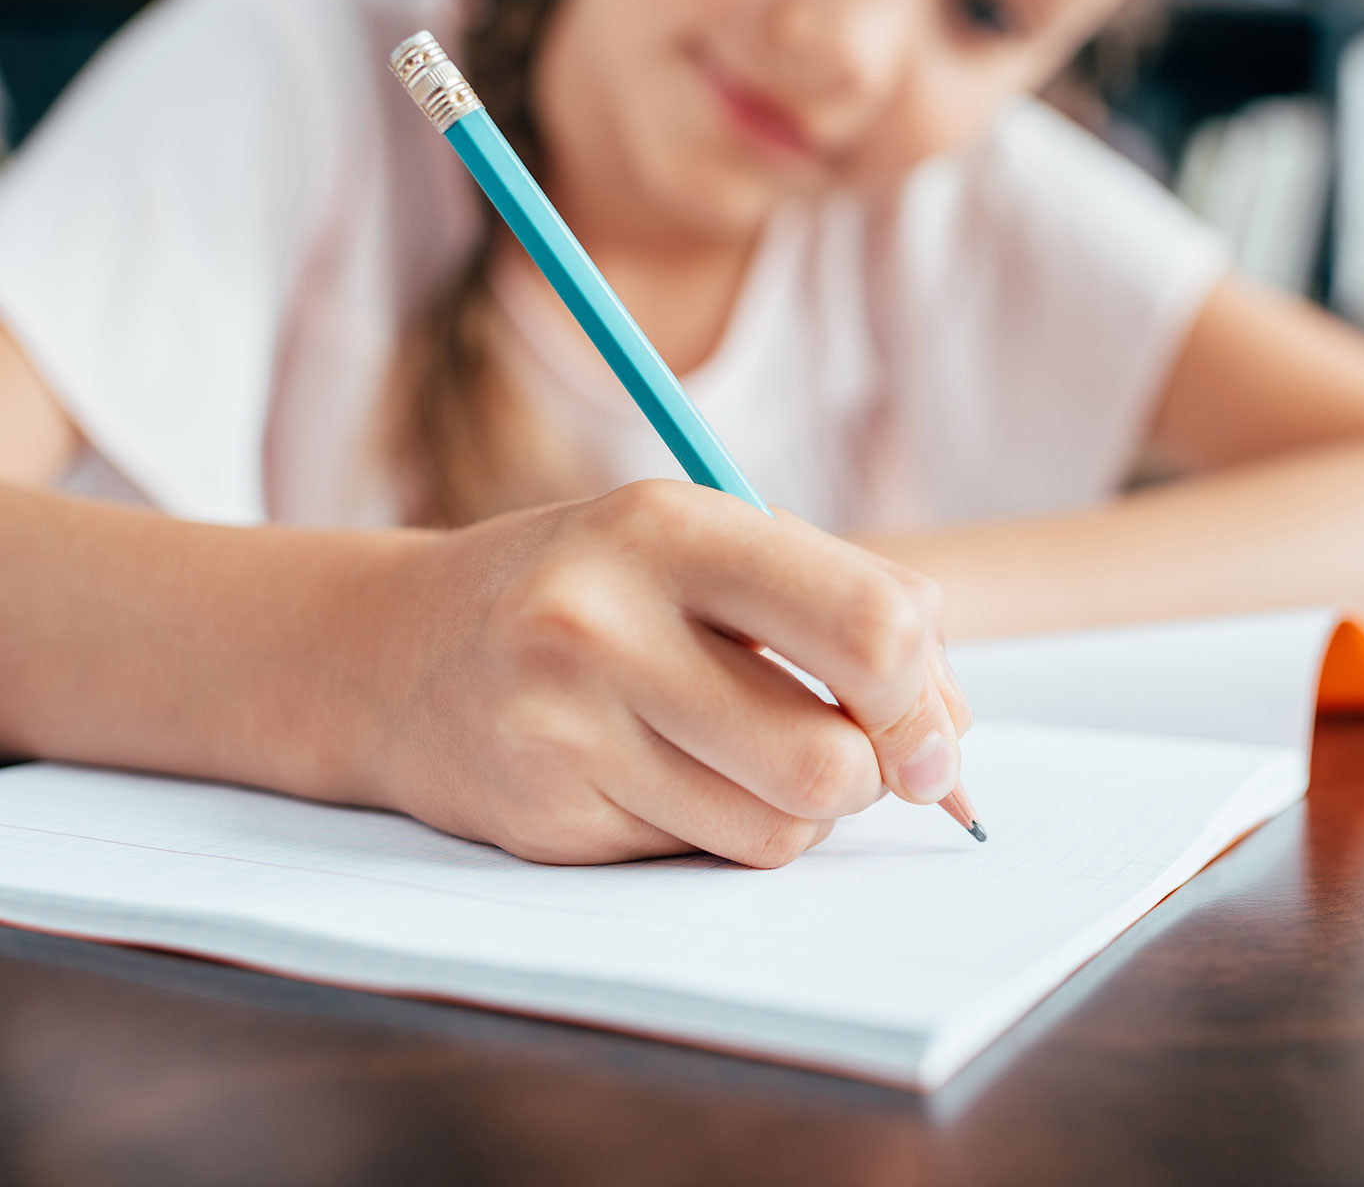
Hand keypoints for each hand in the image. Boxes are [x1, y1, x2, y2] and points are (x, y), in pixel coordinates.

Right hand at [365, 480, 970, 866]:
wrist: (392, 650)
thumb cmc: (599, 588)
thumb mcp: (713, 545)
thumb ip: (850, 608)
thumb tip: (950, 739)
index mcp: (669, 525)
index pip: (869, 627)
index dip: (924, 695)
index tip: (926, 723)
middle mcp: (605, 624)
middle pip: (830, 758)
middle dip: (874, 772)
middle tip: (857, 754)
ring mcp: (565, 730)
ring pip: (780, 829)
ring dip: (805, 808)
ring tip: (754, 753)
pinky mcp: (546, 819)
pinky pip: (710, 859)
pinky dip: (728, 829)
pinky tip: (675, 778)